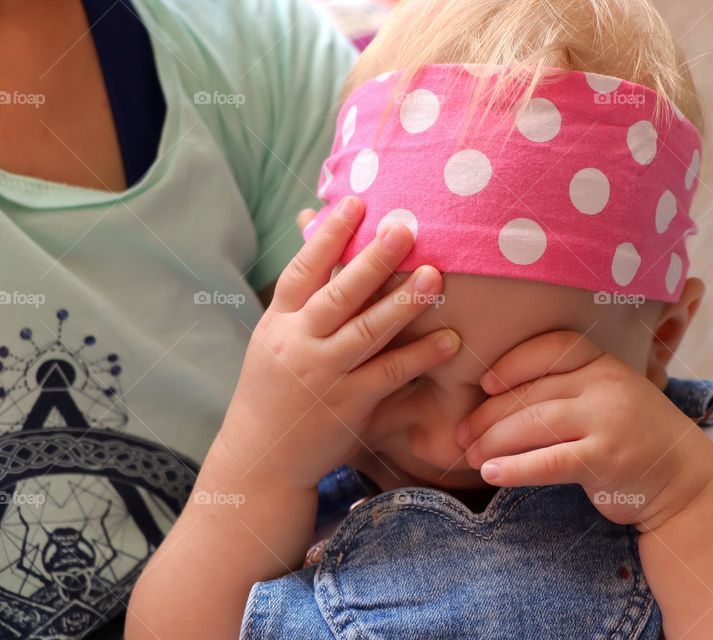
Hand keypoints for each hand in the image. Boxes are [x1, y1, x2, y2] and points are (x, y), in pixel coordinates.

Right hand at [218, 197, 461, 489]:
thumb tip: (311, 227)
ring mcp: (323, 375)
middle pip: (338, 294)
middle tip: (404, 227)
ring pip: (366, 331)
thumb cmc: (274, 389)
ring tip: (434, 273)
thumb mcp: (274, 337)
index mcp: (279, 322)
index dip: (328, 236)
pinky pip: (389, 375)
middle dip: (372, 259)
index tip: (356, 203)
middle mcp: (298, 344)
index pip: (302, 270)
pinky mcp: (348, 405)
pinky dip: (420, 357)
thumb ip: (300, 292)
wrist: (261, 458)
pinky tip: (450, 340)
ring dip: (403, 302)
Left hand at [457, 331, 712, 529]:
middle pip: (533, 392)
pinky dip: (515, 468)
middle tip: (461, 435)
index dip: (513, 363)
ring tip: (470, 455)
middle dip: (489, 415)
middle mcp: (607, 384)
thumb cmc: (628, 435)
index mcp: (604, 362)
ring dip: (494, 441)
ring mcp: (609, 420)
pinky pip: (549, 460)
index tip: (484, 384)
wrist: (683, 480)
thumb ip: (565, 386)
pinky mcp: (607, 458)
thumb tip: (492, 389)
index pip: (552, 348)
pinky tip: (492, 473)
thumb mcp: (604, 396)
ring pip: (535, 424)